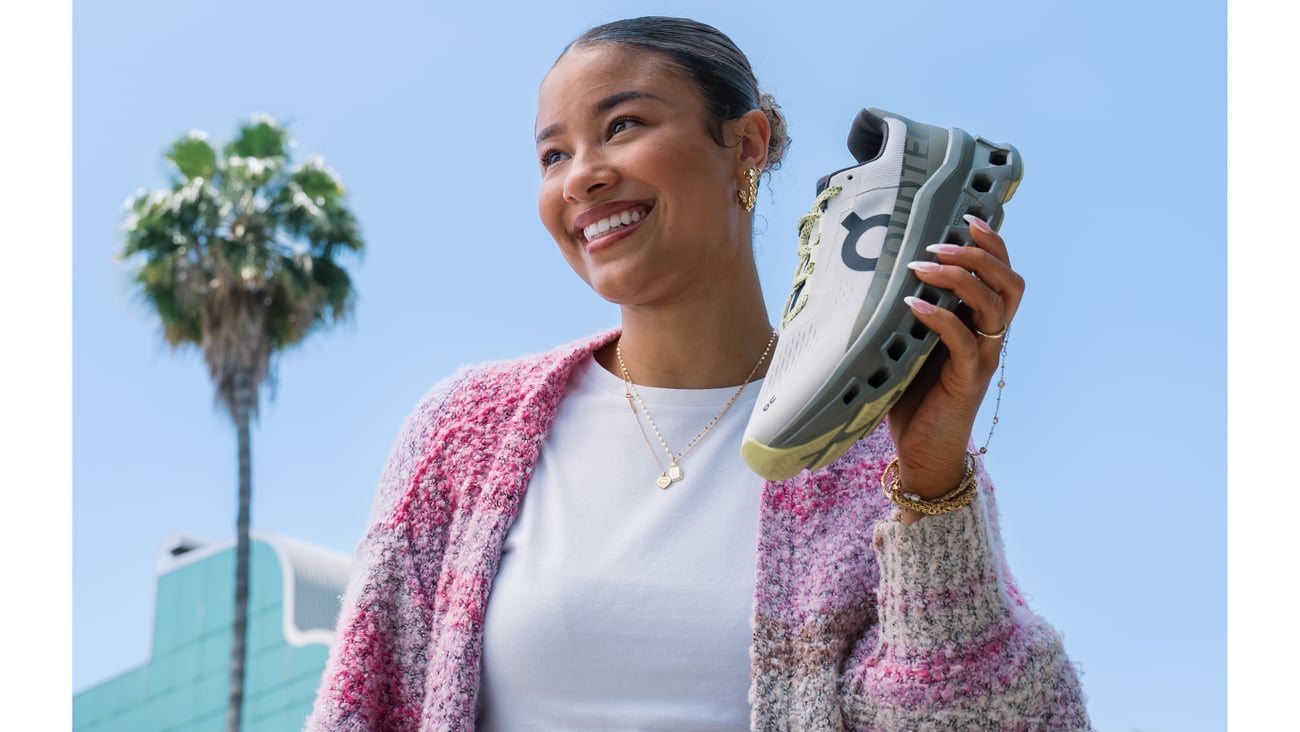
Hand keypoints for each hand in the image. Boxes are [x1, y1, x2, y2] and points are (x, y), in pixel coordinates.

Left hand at [885, 215, 1022, 513]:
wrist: (921, 453)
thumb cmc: (910, 398)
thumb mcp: (905, 345)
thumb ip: (901, 315)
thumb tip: (866, 277)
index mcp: (979, 324)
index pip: (1000, 274)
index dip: (992, 243)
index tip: (966, 216)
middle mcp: (989, 337)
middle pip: (1010, 283)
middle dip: (981, 254)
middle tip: (941, 243)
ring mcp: (982, 358)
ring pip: (995, 306)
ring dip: (963, 279)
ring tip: (925, 267)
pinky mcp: (968, 380)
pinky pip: (964, 341)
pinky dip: (941, 318)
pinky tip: (913, 305)